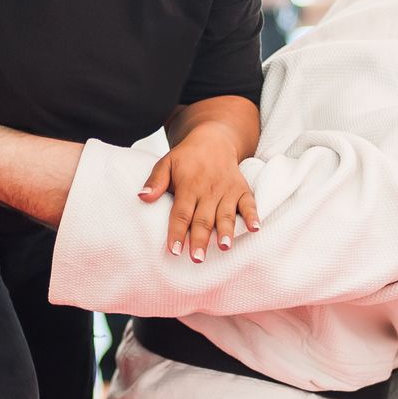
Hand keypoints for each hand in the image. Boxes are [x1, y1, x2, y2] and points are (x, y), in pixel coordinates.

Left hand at [140, 124, 258, 261]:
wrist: (214, 140)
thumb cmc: (187, 157)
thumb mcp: (167, 163)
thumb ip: (156, 181)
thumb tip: (143, 197)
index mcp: (189, 185)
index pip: (182, 212)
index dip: (178, 232)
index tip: (174, 250)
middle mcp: (209, 190)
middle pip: (204, 218)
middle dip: (200, 239)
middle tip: (197, 258)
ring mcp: (228, 190)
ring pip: (226, 214)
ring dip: (226, 231)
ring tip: (224, 247)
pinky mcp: (242, 190)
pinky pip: (249, 204)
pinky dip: (253, 216)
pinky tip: (255, 229)